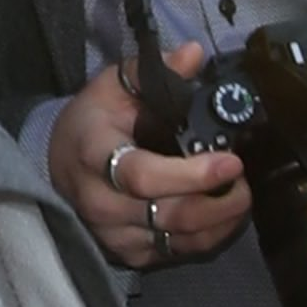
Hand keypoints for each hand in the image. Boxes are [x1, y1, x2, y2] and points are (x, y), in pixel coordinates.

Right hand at [48, 48, 250, 271]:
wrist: (62, 162)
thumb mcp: (113, 86)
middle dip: (218, 202)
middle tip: (244, 181)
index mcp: (94, 152)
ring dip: (220, 220)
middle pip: (168, 214)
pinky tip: (223, 216)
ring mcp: (112, 231)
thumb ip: (154, 71)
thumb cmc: (93, 122)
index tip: (230, 162)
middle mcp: (99, 200)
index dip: (191, 175)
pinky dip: (208, 237)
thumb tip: (192, 54)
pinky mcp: (127, 253)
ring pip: (177, 238)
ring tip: (240, 196)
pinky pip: (176, 253)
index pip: (141, 174)